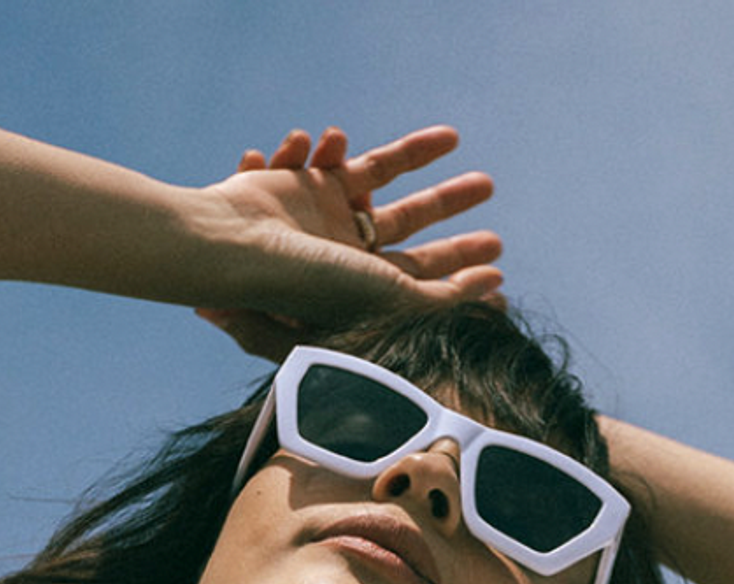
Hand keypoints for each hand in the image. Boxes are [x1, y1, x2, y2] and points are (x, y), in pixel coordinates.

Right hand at [197, 125, 504, 358]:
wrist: (236, 252)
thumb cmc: (311, 285)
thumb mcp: (392, 296)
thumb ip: (444, 296)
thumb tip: (497, 287)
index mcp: (362, 288)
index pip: (424, 273)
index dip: (462, 261)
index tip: (498, 250)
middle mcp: (343, 253)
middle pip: (409, 222)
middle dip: (448, 203)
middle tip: (488, 184)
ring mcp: (321, 215)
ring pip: (378, 177)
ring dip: (414, 153)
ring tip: (452, 137)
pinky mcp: (298, 183)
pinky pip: (334, 157)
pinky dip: (338, 147)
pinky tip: (335, 142)